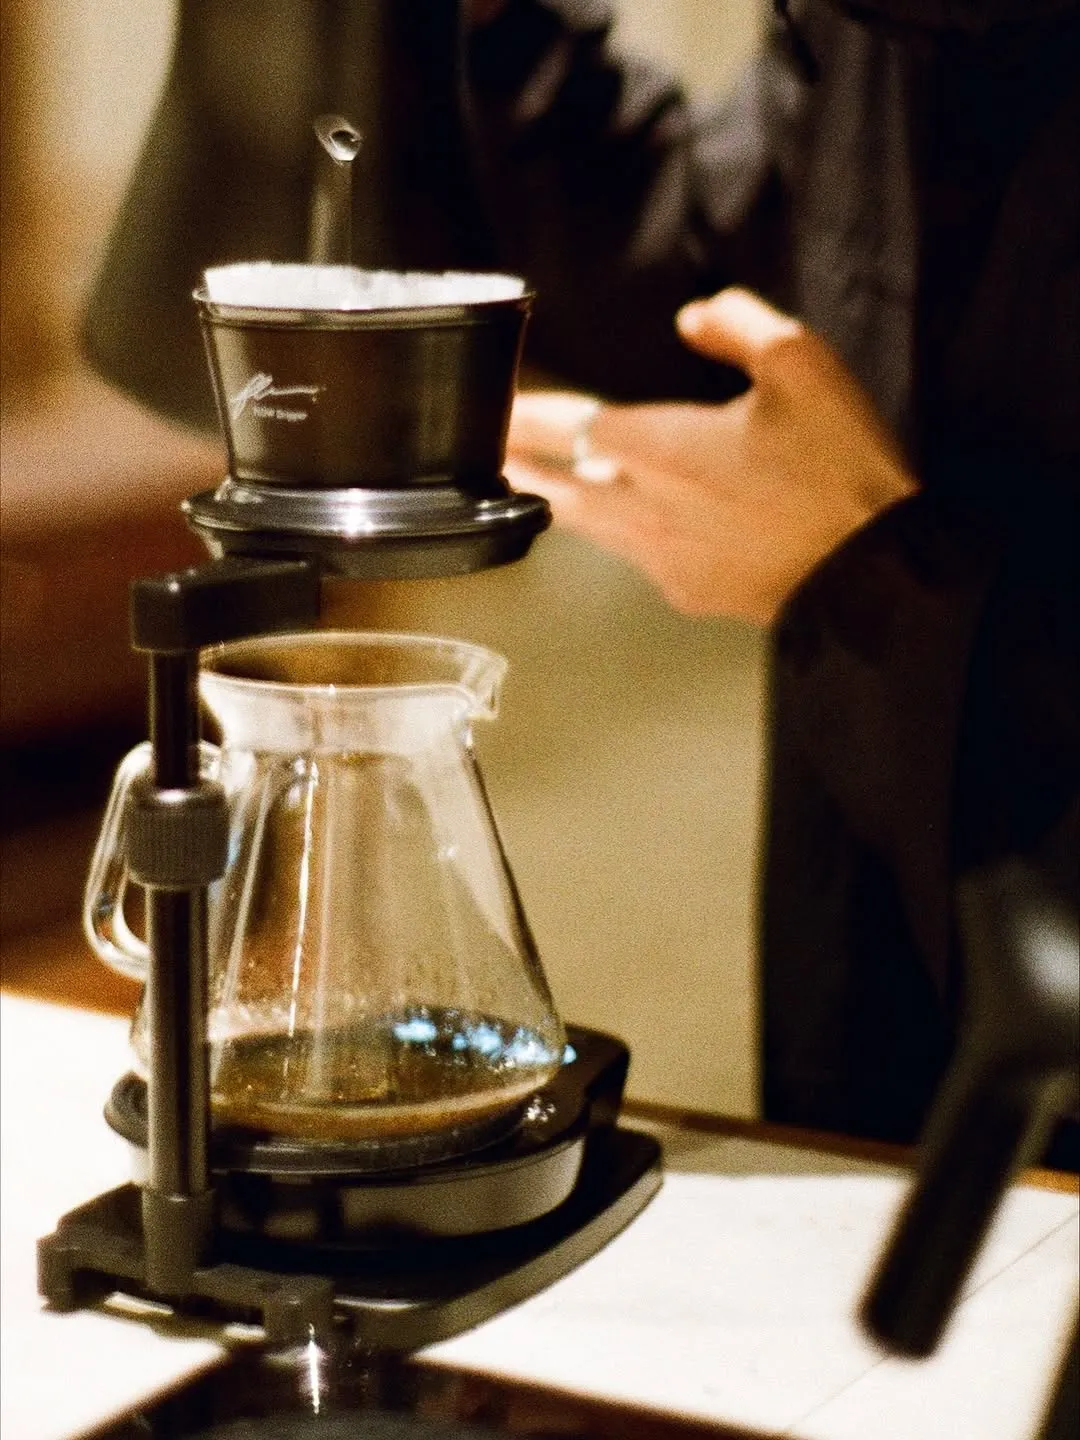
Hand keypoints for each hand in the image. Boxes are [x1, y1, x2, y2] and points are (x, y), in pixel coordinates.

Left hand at [505, 288, 916, 624]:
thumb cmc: (837, 468)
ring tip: (543, 485)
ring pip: (590, 527)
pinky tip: (632, 524)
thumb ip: (737, 324)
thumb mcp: (801, 363)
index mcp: (657, 447)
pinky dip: (622, 533)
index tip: (495, 408)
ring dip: (563, 501)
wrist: (868, 575)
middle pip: (553, 488)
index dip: (520, 415)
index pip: (561, 426)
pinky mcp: (686, 592)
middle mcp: (641, 508)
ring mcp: (660, 559)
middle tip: (490, 455)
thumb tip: (693, 317)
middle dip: (517, 468)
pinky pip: (637, 556)